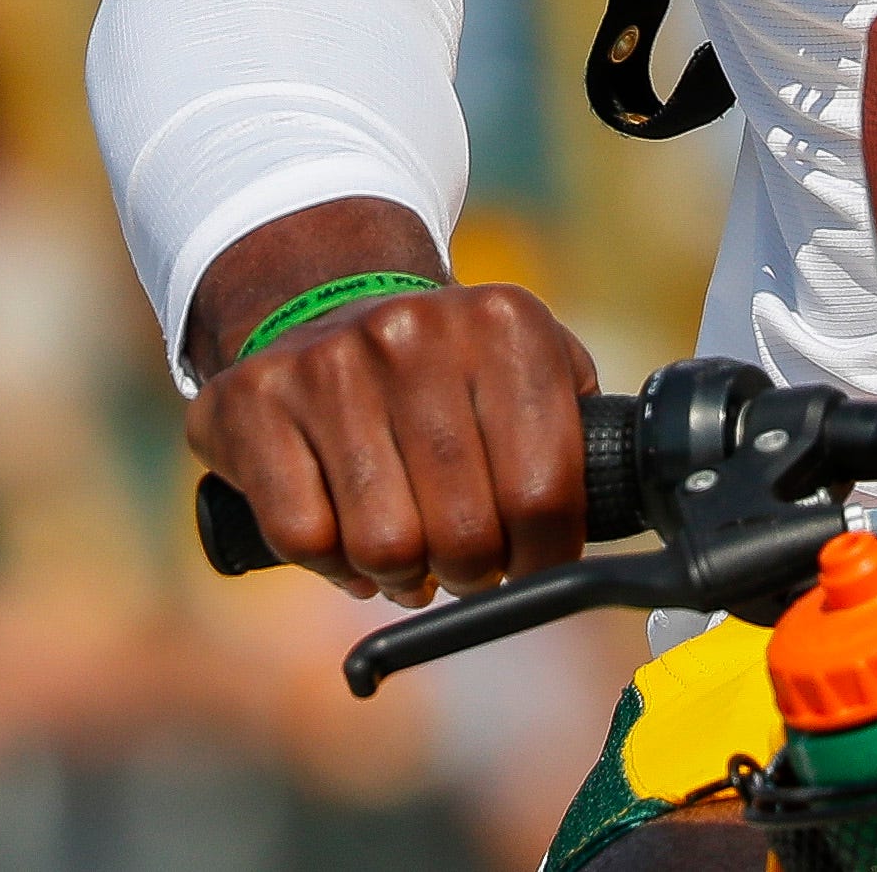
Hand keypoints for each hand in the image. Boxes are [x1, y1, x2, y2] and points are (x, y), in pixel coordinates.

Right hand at [181, 202, 593, 601]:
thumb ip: (580, 429)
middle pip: (466, 532)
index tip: (531, 564)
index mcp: (502, 323)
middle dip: (471, 571)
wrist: (318, 303)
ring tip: (405, 545)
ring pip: (387, 547)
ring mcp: (329, 363)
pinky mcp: (253, 401)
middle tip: (464, 559)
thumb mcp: (528, 366)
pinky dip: (331, 563)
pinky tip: (345, 534)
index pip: (546, 491)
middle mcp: (414, 330)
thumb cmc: (444, 372)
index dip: (544, 557)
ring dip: (400, 573)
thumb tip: (624, 507)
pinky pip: (306, 541)